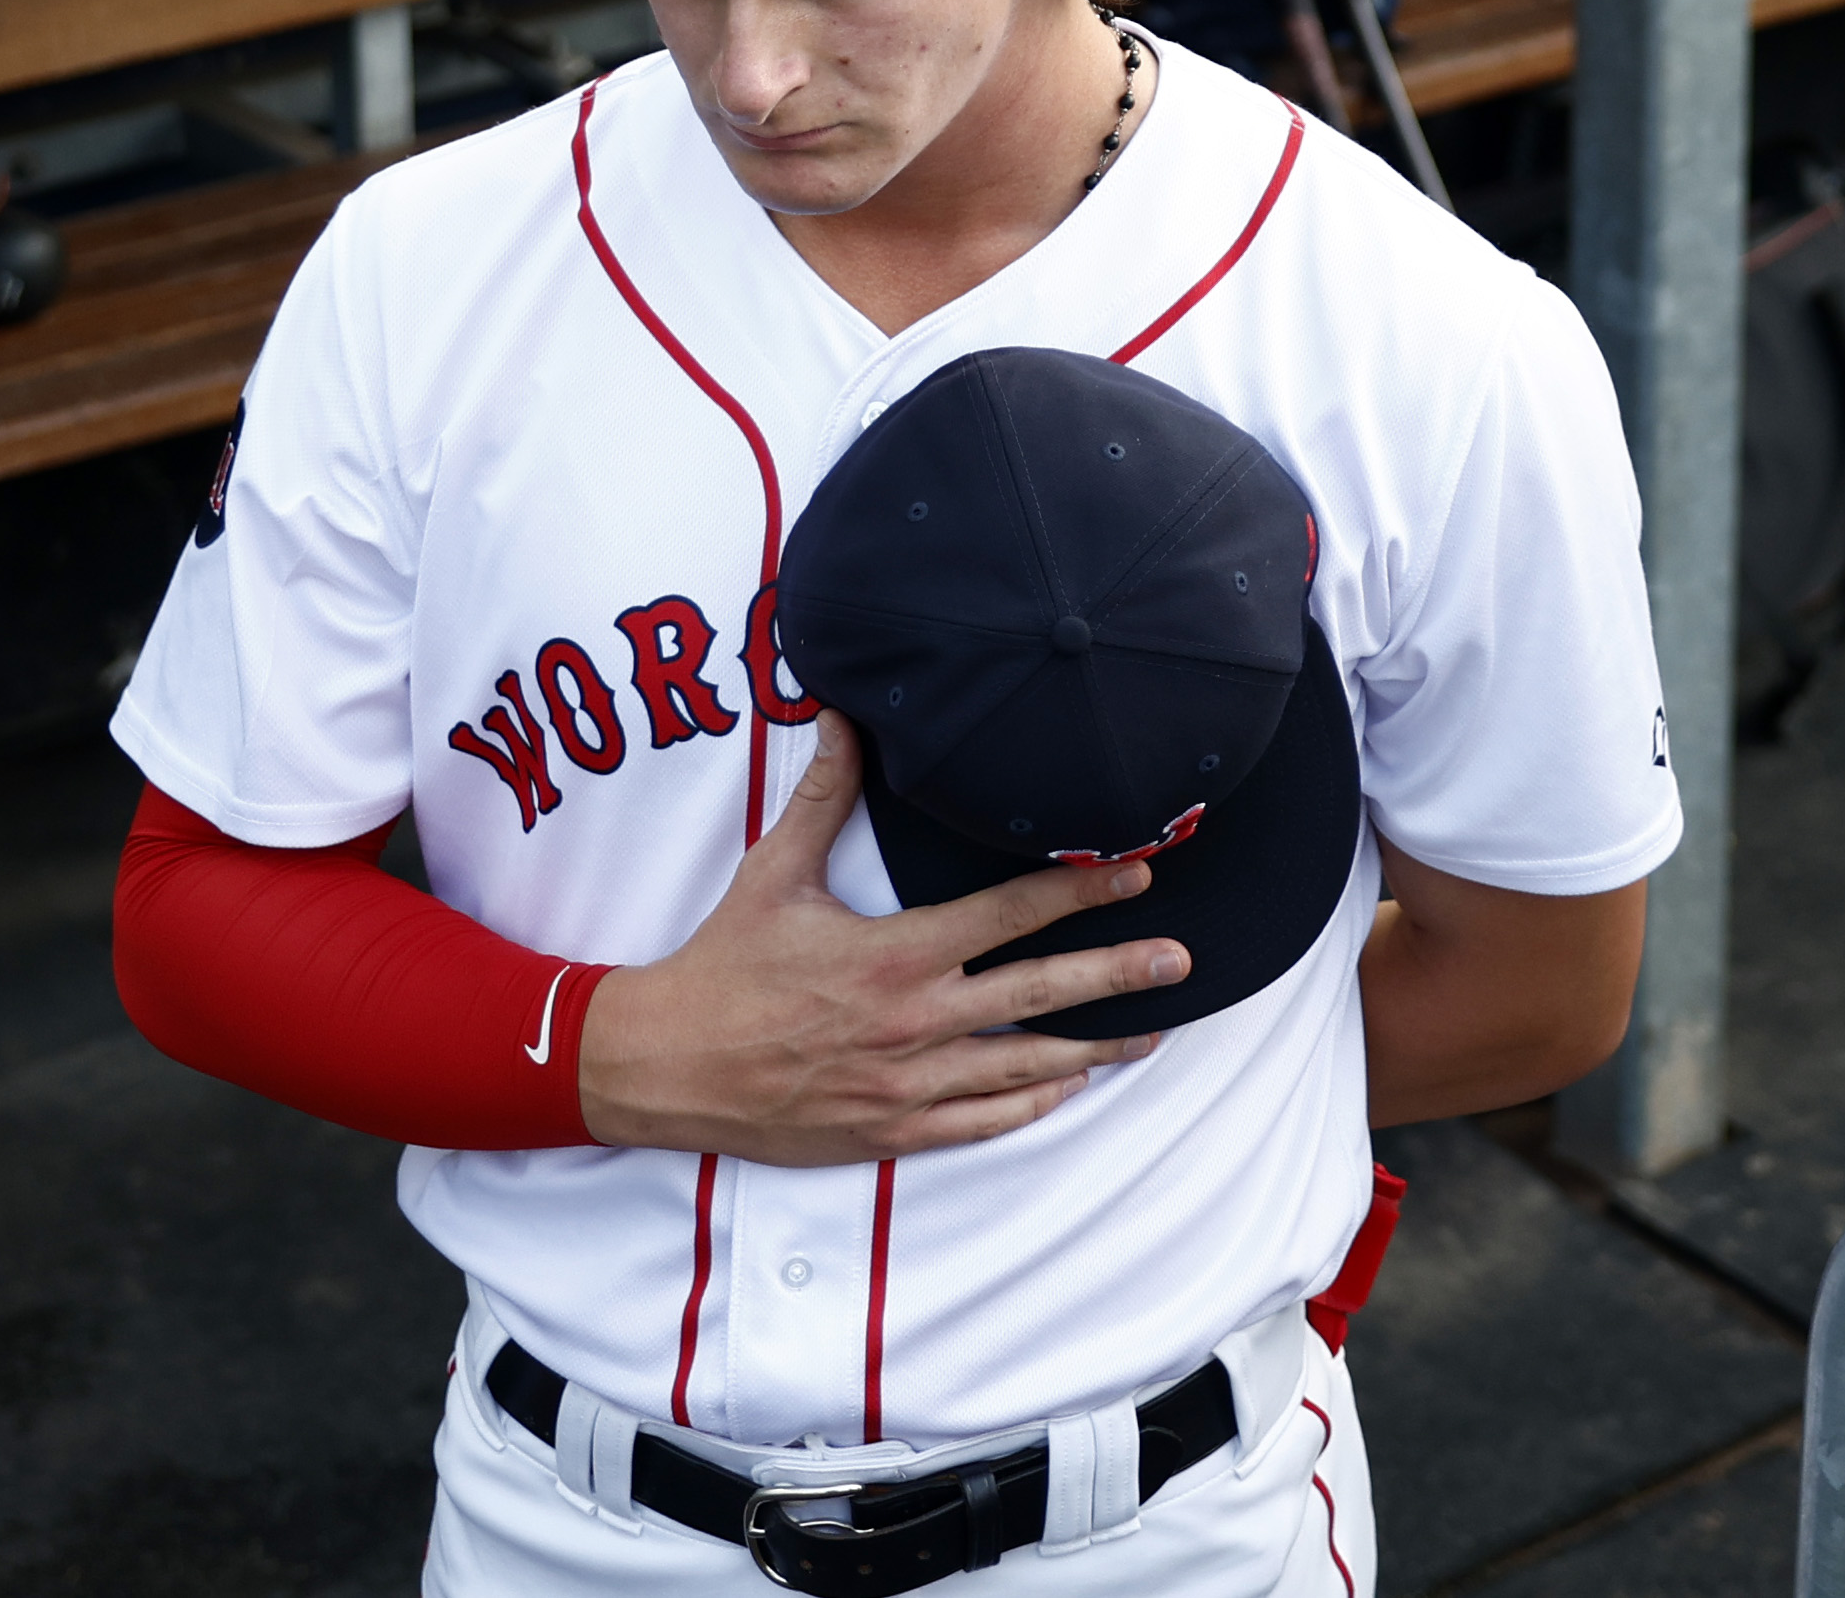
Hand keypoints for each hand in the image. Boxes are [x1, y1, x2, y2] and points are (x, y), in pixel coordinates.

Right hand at [573, 713, 1189, 1165]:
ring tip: (1151, 1033)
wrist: (664, 1065)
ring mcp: (908, 1085)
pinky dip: (1032, 1104)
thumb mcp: (771, 874)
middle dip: (1118, 975)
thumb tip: (843, 715)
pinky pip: (983, 1122)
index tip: (1135, 874)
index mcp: (895, 955)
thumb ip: (821, 795)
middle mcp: (914, 1023)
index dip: (1079, 891)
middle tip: (1180, 961)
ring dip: (1094, 1047)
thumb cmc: (721, 966)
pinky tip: (1068, 1086)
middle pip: (1040, 996)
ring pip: (1025, 1068)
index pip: (1010, 916)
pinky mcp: (892, 1130)